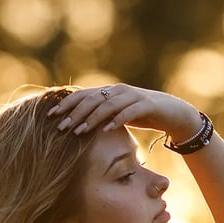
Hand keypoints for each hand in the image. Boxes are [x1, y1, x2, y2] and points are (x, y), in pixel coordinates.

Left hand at [48, 84, 201, 144]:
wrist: (173, 113)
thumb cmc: (142, 115)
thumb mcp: (118, 115)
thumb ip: (101, 116)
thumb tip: (77, 124)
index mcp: (109, 92)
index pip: (83, 95)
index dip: (67, 104)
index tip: (51, 116)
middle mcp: (118, 91)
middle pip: (92, 100)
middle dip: (74, 113)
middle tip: (61, 126)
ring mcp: (132, 96)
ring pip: (107, 105)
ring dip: (92, 118)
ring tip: (79, 131)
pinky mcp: (146, 105)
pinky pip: (128, 112)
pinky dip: (116, 120)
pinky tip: (106, 130)